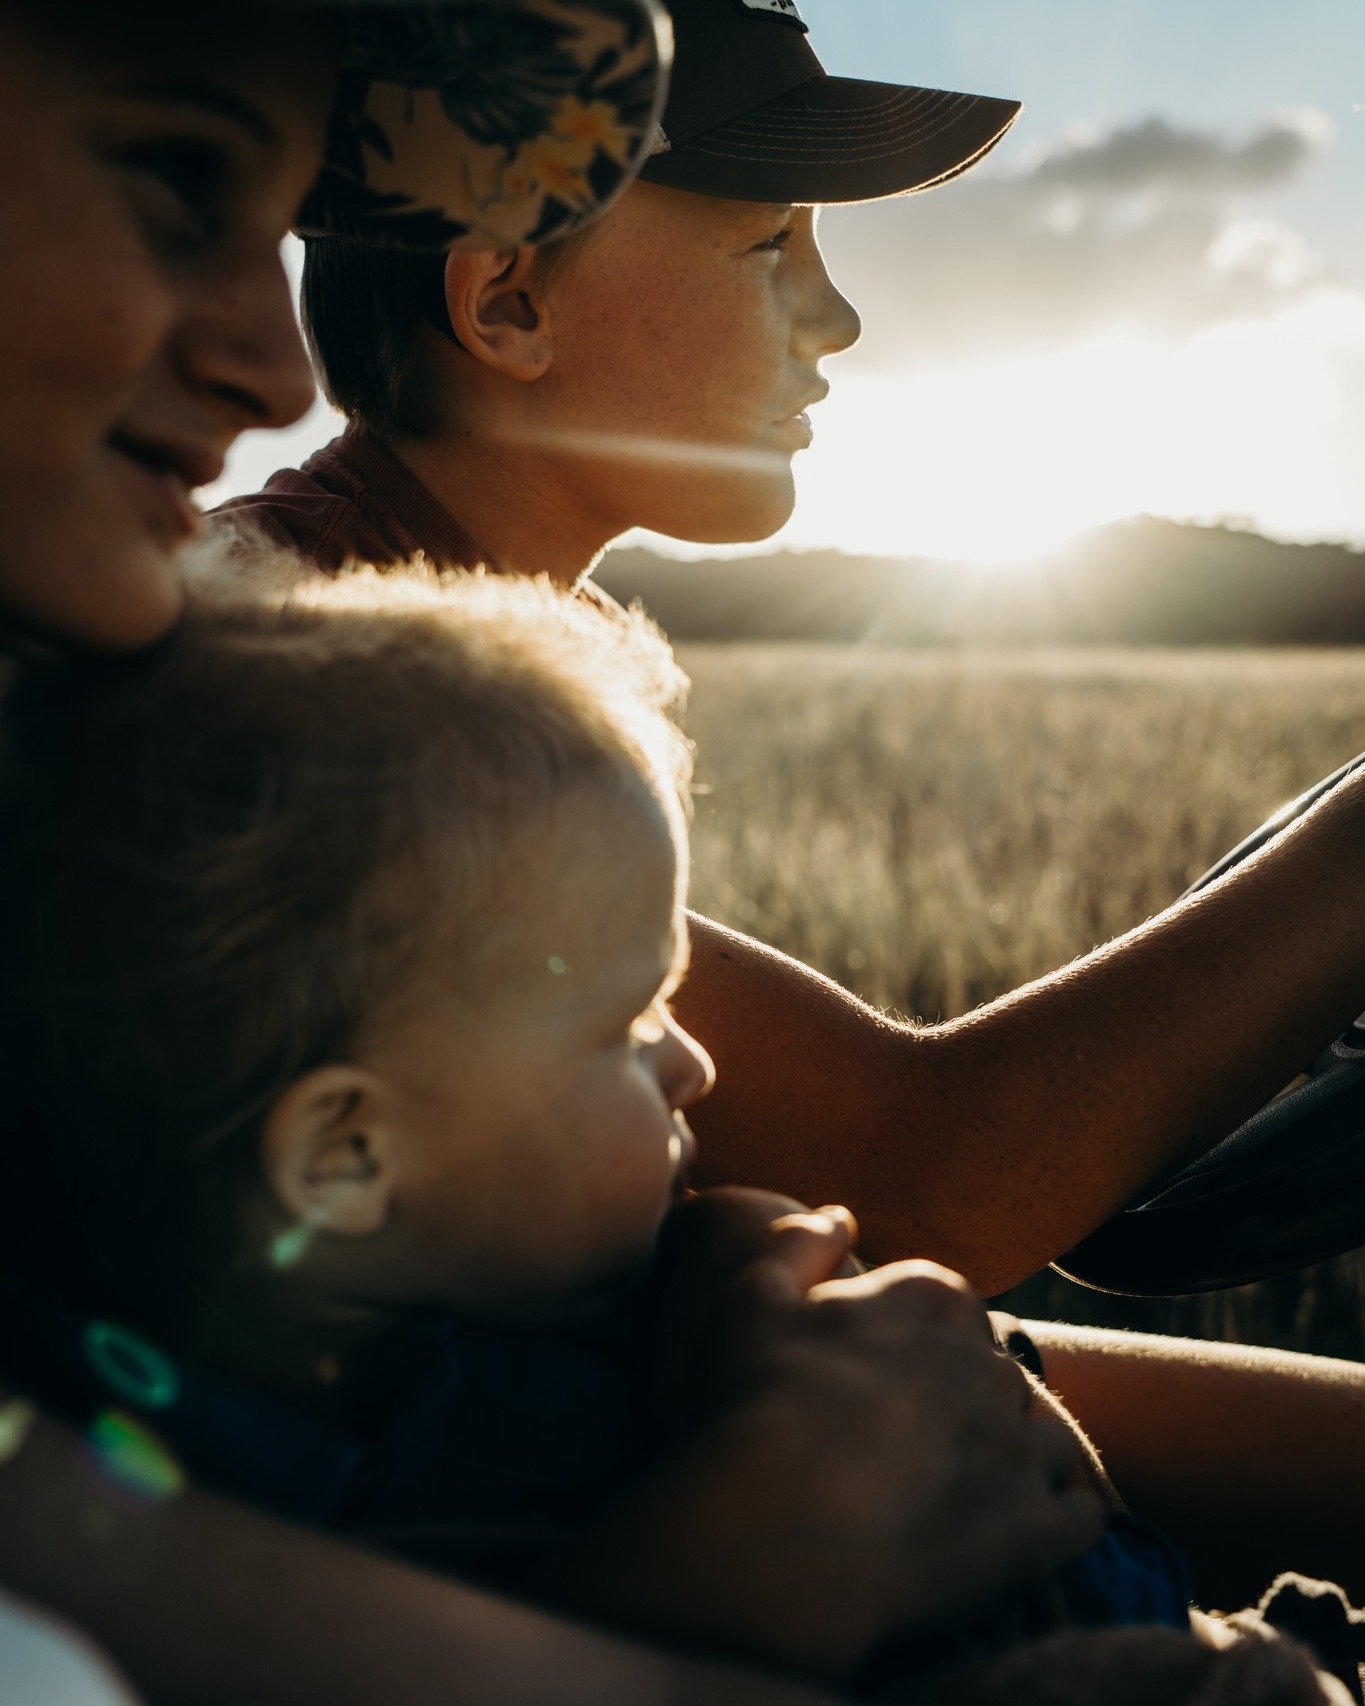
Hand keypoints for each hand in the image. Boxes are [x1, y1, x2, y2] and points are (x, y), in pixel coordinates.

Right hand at [566, 1218, 1102, 1681]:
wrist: (779, 1533)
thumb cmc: (757, 1405)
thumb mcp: (755, 1297)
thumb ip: (801, 1243)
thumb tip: (841, 1215)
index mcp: (934, 1297)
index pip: (946, 1309)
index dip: (905, 1346)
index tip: (868, 1383)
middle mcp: (992, 1361)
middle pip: (993, 1372)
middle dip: (961, 1400)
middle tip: (902, 1444)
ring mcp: (1022, 1447)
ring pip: (1043, 1439)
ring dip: (1012, 1459)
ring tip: (955, 1492)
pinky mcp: (1040, 1530)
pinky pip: (1079, 1517)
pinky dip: (1052, 1521)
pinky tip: (1006, 1533)